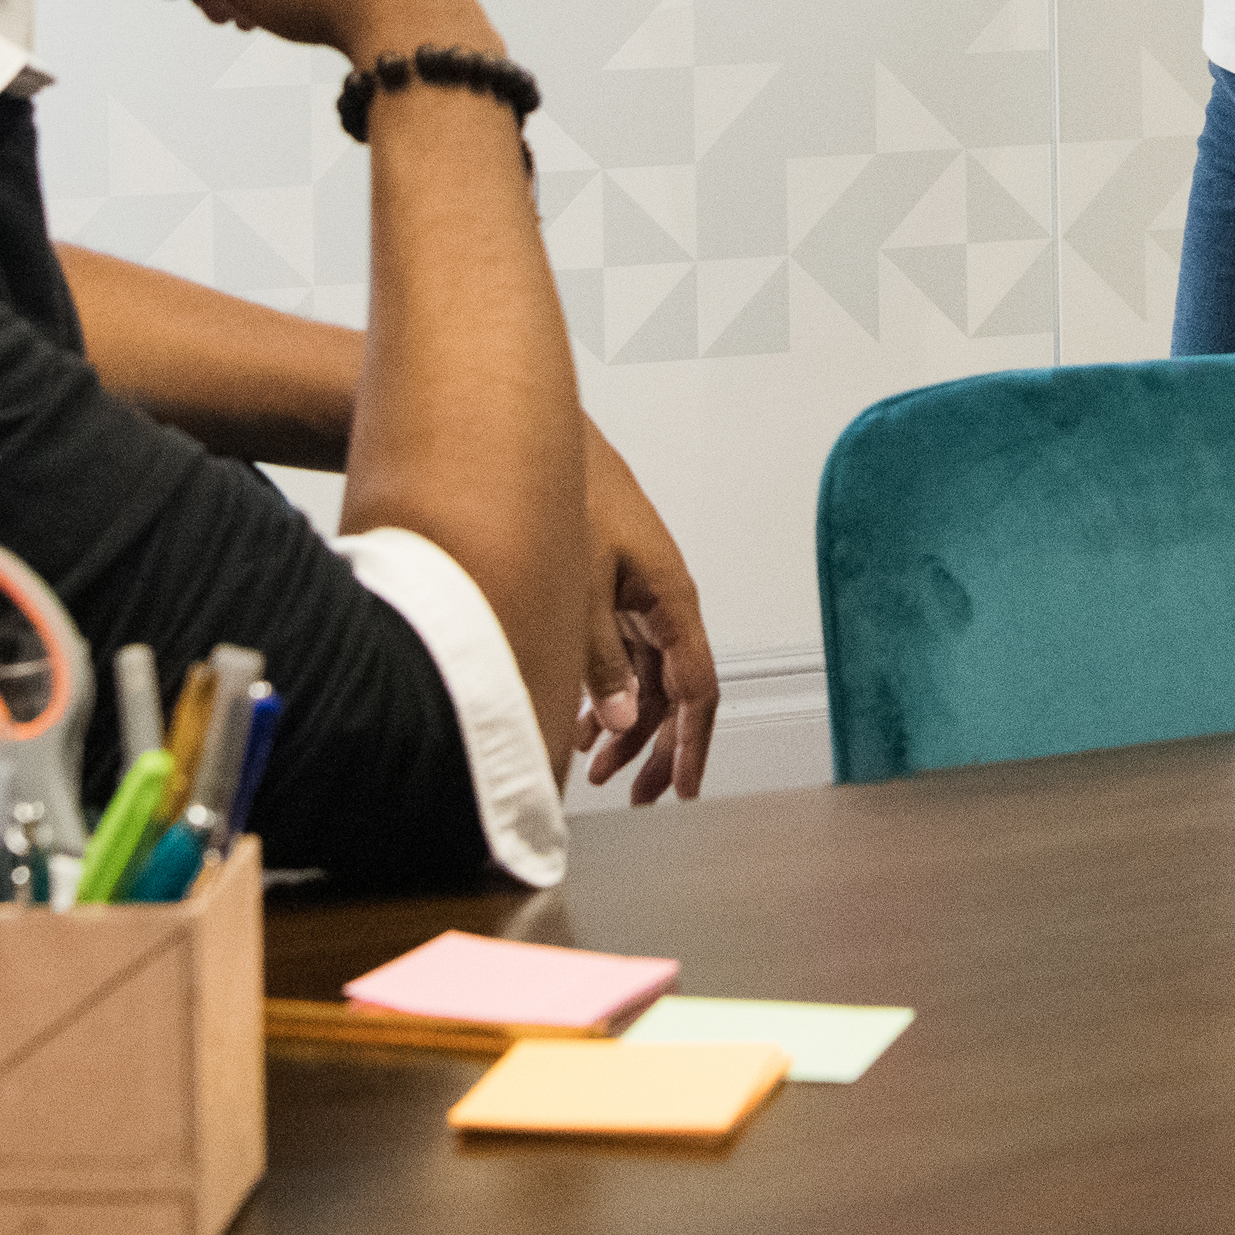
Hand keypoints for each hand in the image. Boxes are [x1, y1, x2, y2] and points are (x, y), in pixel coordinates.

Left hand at [573, 428, 718, 802]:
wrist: (537, 439)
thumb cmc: (571, 495)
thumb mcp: (579, 591)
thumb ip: (599, 659)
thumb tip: (616, 717)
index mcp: (671, 599)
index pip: (697, 689)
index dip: (692, 745)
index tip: (683, 788)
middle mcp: (663, 600)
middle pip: (674, 691)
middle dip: (656, 749)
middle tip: (636, 796)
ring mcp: (639, 594)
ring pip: (646, 676)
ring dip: (624, 725)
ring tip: (596, 768)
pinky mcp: (614, 587)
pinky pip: (624, 654)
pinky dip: (606, 691)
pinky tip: (581, 720)